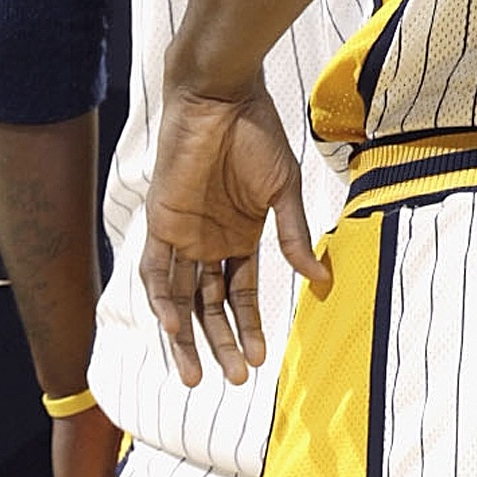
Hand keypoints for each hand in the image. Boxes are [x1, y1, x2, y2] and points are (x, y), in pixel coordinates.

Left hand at [142, 85, 319, 388]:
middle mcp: (209, 243)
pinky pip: (155, 271)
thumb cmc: (255, 135)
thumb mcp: (283, 192)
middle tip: (232, 379)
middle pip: (210, 306)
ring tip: (198, 374)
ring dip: (188, 337)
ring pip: (180, 299)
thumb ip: (295, 237)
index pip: (242, 295)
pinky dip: (163, 301)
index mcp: (240, 237)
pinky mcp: (160, 222)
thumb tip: (322, 281)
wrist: (221, 98)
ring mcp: (183, 236)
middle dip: (221, 344)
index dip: (249, 327)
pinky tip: (176, 329)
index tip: (260, 359)